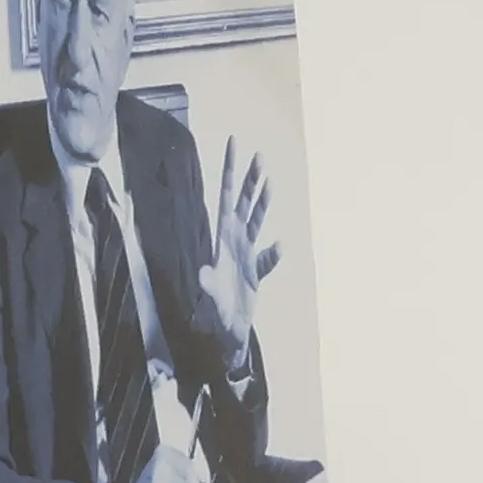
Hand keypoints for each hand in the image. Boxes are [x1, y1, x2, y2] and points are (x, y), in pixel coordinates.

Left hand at [195, 137, 280, 372]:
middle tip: (257, 155)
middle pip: (242, 203)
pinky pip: (266, 255)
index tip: (233, 147)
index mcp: (223, 240)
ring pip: (255, 220)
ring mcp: (244, 255)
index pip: (226, 198)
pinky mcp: (254, 271)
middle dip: (249, 180)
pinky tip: (279, 245)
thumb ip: (209, 286)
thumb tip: (204, 273)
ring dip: (262, 200)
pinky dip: (273, 251)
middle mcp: (232, 243)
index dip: (230, 173)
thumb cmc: (217, 319)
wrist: (227, 336)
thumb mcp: (211, 301)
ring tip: (269, 178)